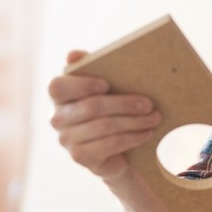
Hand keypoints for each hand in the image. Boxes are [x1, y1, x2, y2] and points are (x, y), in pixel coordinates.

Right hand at [48, 50, 161, 180]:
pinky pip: (109, 145)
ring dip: (134, 122)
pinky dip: (132, 138)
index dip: (81, 85)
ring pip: (104, 126)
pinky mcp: (79, 156)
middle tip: (150, 104)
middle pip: (91, 107)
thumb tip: (72, 54)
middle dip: (124, 104)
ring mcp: (66, 139)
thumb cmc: (109, 109)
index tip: (106, 84)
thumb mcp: (105, 88)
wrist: (115, 148)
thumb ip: (91, 68)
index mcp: (59, 95)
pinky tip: (147, 133)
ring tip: (155, 118)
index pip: (58, 87)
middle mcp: (57, 118)